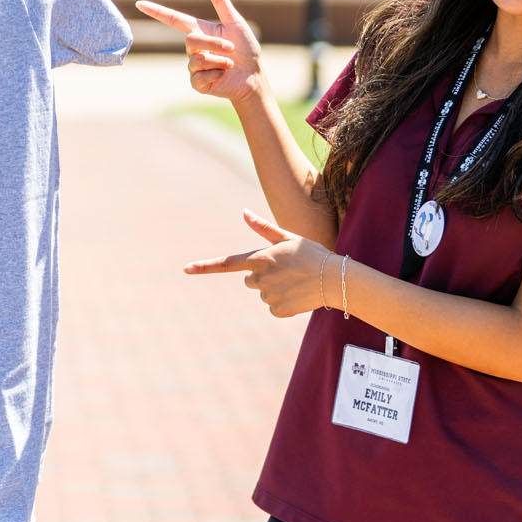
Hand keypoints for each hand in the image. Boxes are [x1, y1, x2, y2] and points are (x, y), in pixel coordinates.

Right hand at [134, 0, 263, 102]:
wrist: (253, 76)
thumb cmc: (246, 48)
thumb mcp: (235, 22)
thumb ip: (220, 1)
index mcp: (200, 31)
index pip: (173, 19)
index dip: (157, 11)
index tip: (140, 3)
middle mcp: (194, 48)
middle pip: (191, 40)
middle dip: (214, 44)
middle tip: (231, 49)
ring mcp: (194, 66)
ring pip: (196, 59)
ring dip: (218, 60)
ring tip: (229, 64)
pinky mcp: (197, 83)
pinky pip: (197, 76)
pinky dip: (215, 74)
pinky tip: (223, 75)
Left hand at [184, 209, 333, 318]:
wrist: (335, 278)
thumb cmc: (311, 254)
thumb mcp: (287, 237)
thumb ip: (263, 228)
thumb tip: (243, 212)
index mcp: (260, 258)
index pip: (226, 263)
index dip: (204, 266)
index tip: (186, 269)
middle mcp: (260, 278)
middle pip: (249, 280)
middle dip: (262, 276)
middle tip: (285, 271)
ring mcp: (268, 295)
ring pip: (263, 294)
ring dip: (275, 289)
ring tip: (296, 282)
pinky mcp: (278, 310)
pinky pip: (274, 307)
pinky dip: (284, 303)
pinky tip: (298, 295)